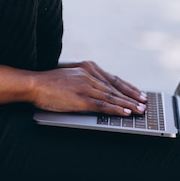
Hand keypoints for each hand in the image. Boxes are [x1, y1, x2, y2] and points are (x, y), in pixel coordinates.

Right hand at [32, 60, 146, 115]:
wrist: (34, 84)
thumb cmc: (50, 83)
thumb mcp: (71, 76)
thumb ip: (86, 81)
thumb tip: (100, 91)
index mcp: (87, 67)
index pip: (113, 78)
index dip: (127, 87)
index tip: (138, 93)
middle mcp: (89, 74)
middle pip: (115, 87)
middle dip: (132, 95)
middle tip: (144, 102)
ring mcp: (85, 86)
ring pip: (112, 96)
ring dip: (128, 104)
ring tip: (139, 110)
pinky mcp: (80, 98)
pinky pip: (102, 105)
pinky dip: (115, 109)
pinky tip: (124, 113)